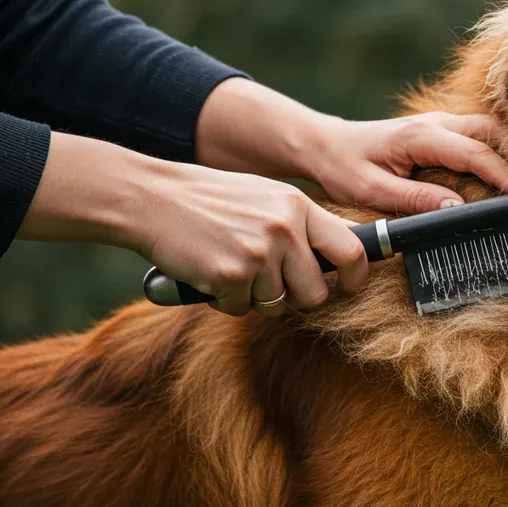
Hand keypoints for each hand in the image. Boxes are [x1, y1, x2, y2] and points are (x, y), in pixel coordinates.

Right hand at [132, 162, 365, 315]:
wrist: (152, 199)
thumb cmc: (212, 201)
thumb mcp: (267, 197)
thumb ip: (304, 223)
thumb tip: (347, 247)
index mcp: (298, 206)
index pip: (351, 250)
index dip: (355, 277)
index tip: (348, 288)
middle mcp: (284, 229)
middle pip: (315, 292)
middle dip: (297, 298)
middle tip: (271, 286)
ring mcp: (259, 253)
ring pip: (277, 305)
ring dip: (255, 297)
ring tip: (232, 266)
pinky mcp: (231, 276)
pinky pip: (242, 309)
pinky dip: (226, 300)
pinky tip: (210, 272)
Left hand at [299, 111, 507, 212]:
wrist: (325, 145)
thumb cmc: (343, 168)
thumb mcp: (372, 190)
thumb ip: (414, 199)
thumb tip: (455, 208)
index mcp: (421, 137)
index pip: (475, 154)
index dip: (503, 176)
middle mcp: (435, 123)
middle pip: (492, 134)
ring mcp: (438, 123)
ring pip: (488, 130)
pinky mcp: (438, 130)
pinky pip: (476, 135)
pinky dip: (495, 150)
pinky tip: (500, 173)